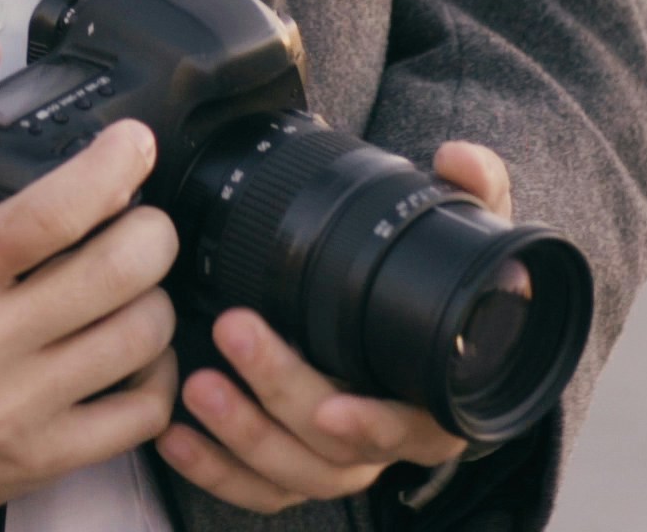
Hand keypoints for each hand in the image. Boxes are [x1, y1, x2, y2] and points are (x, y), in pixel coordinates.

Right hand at [0, 37, 184, 517]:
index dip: (112, 168)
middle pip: (118, 273)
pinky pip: (144, 413)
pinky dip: (157, 373)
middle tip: (143, 217)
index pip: (48, 214)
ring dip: (155, 296)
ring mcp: (15, 407)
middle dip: (153, 229)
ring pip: (141, 338)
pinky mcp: (43, 456)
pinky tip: (131, 347)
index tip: (133, 144)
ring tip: (132, 280)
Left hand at [155, 140, 511, 512]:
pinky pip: (254, 489)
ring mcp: (335, 458)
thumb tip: (460, 158)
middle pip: (336, 446)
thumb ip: (473, 195)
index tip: (333, 407)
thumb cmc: (427, 292)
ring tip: (196, 384)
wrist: (403, 327)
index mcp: (434, 398)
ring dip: (241, 435)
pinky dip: (214, 471)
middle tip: (234, 330)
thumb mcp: (459, 242)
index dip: (374, 425)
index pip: (411, 428)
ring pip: (292, 472)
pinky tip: (174, 437)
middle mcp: (385, 438)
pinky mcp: (287, 467)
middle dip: (282, 393)